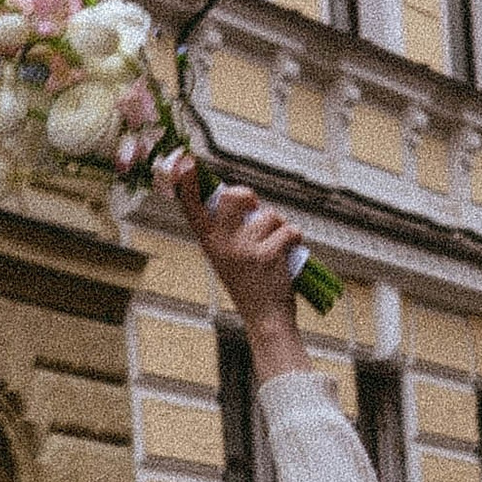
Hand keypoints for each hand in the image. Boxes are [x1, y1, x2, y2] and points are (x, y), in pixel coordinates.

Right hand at [169, 161, 312, 379]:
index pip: (194, 208)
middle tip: (255, 209)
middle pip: (235, 196)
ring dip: (279, 227)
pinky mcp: (269, 254)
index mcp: (209, 244)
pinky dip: (295, 239)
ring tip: (275, 249)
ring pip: (270, 215)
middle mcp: (222, 244)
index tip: (185, 163)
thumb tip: (241, 197)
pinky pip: (290, 229)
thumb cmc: (249, 285)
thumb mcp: (227, 258)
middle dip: (250, 197)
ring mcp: (245, 249)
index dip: (188, 184)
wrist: (265, 319)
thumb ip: (228, 230)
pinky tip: (288, 256)